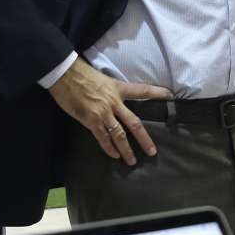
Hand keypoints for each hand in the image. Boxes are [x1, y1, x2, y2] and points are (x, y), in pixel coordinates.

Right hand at [49, 57, 170, 164]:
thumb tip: (117, 99)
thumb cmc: (81, 73)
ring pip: (119, 134)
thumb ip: (112, 90)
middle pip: (134, 123)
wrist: (64, 74)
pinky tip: (114, 155)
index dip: (157, 93)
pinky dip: (108, 147)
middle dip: (144, 139)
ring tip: (132, 161)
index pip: (142, 90)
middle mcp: (114, 102)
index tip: (170, 96)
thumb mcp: (103, 78)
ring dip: (126, 149)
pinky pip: (102, 137)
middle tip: (152, 151)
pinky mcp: (90, 120)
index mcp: (118, 88)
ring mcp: (103, 112)